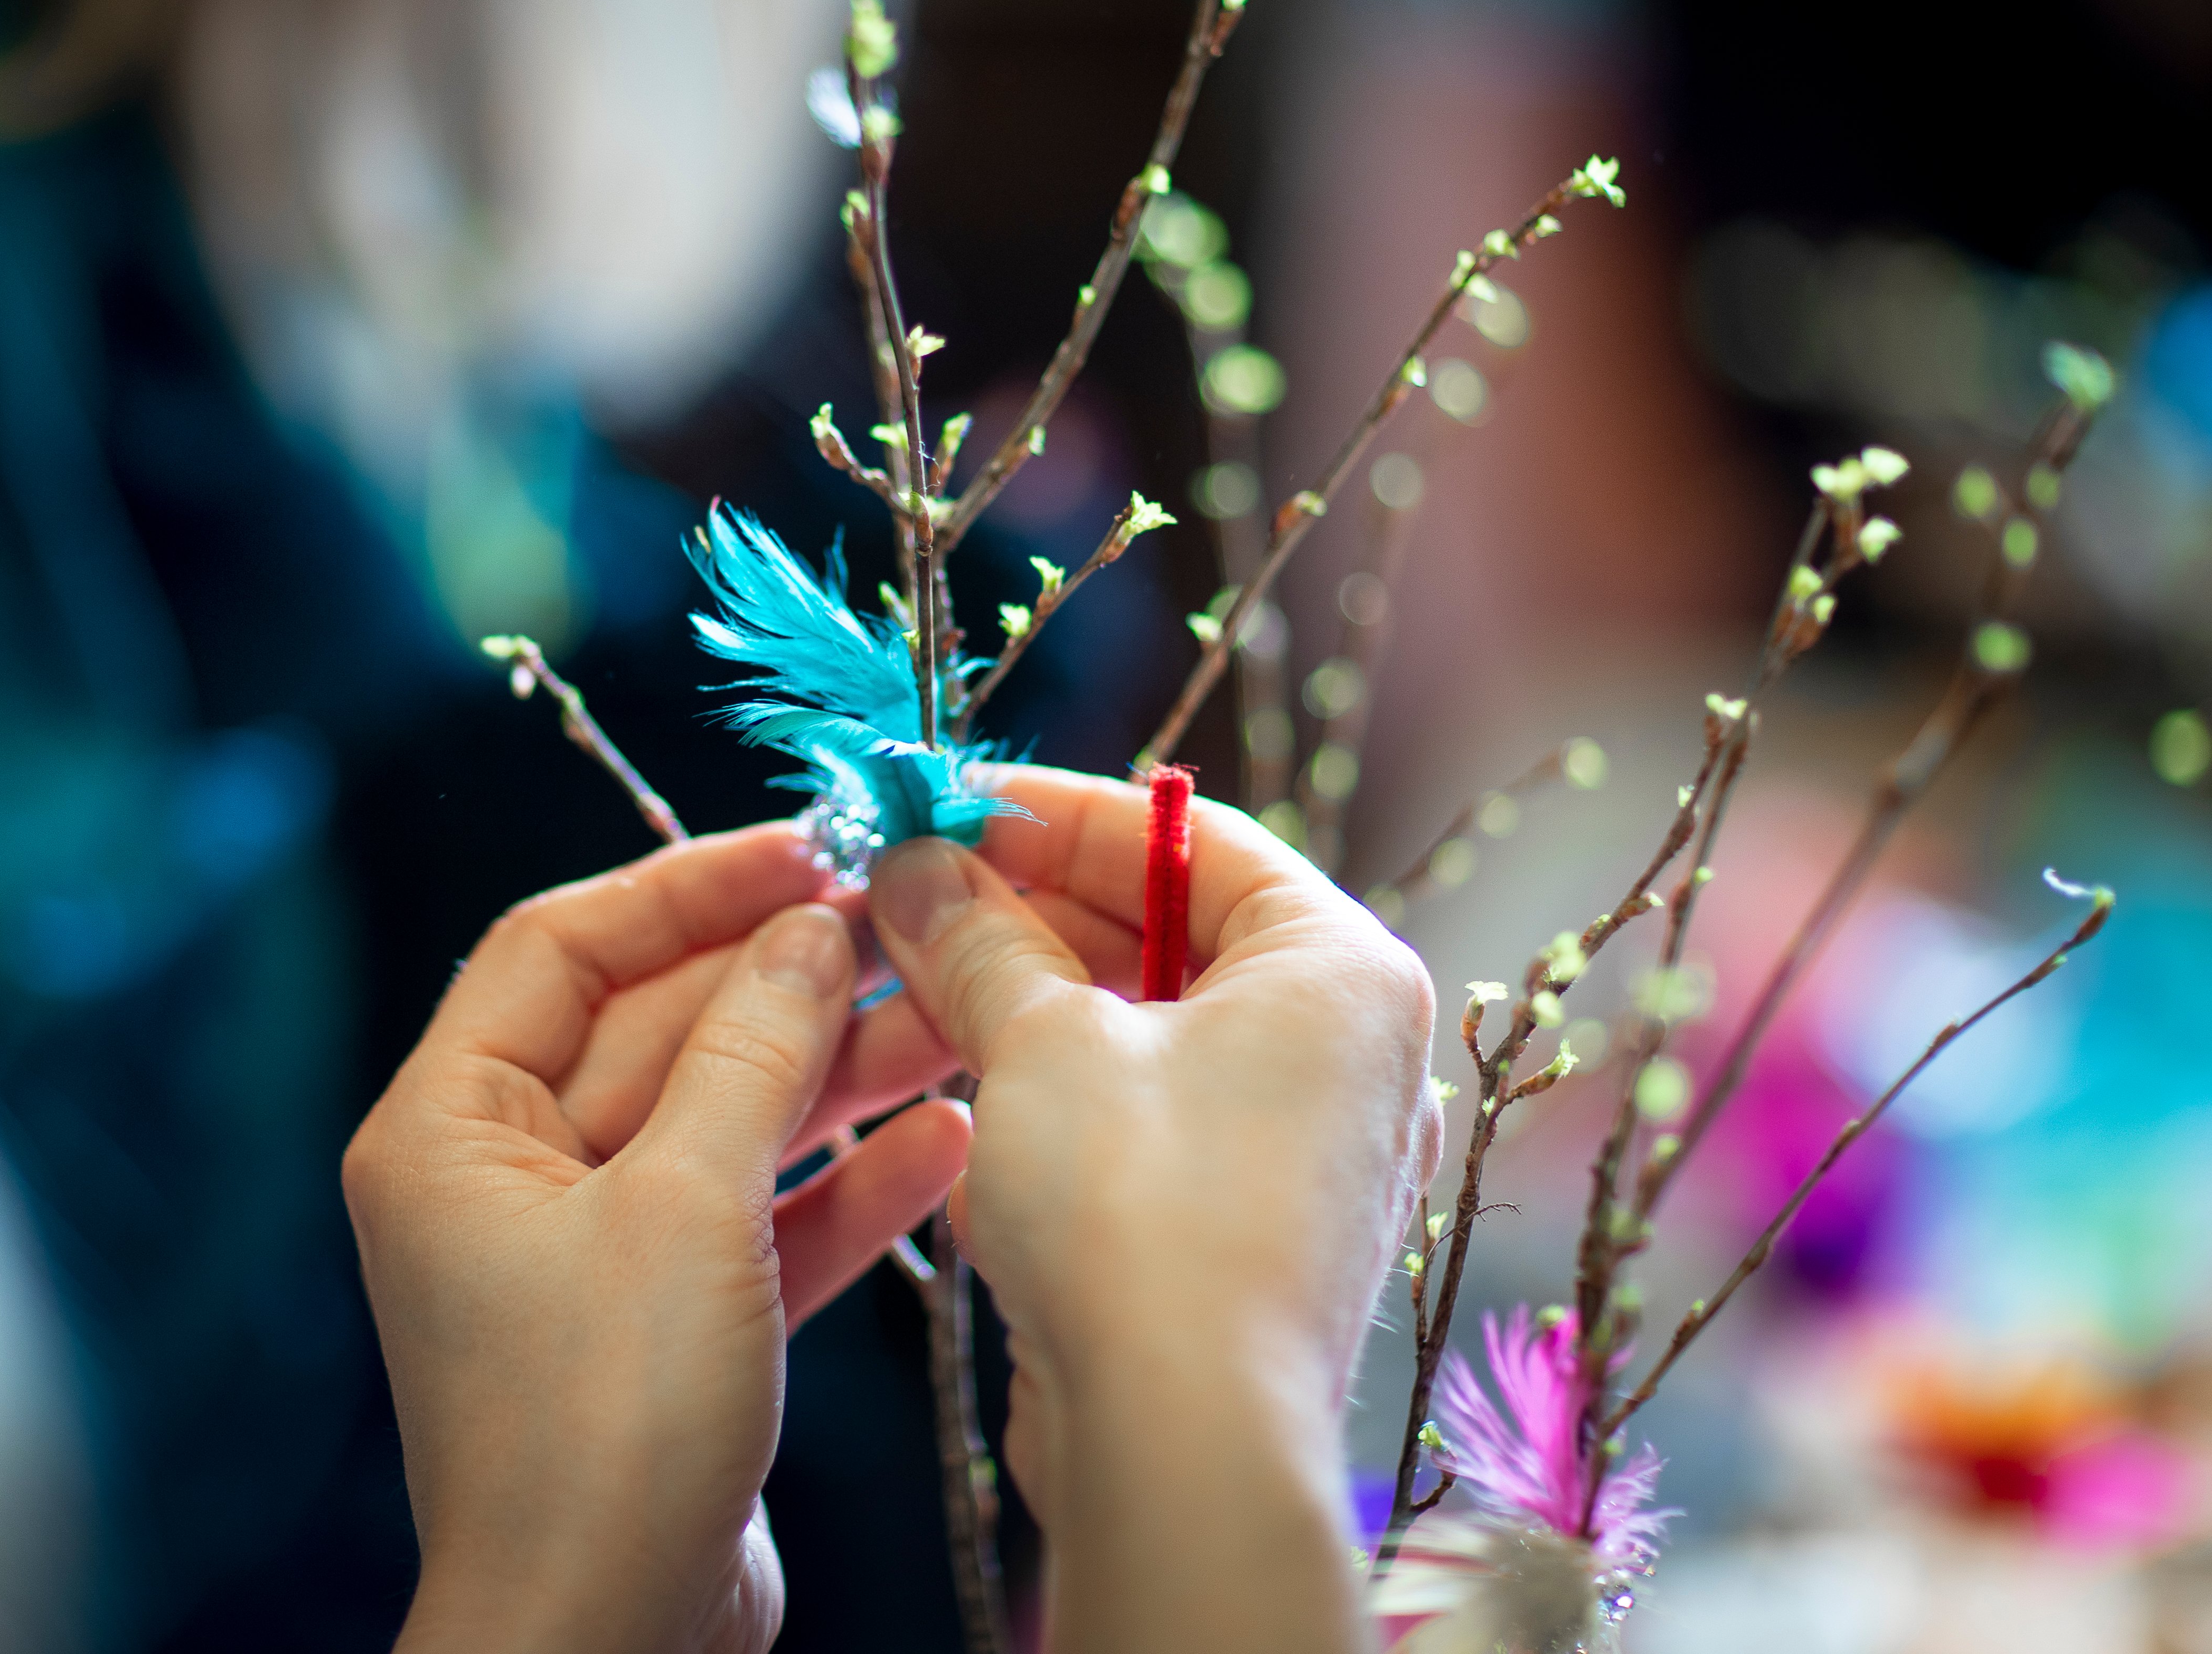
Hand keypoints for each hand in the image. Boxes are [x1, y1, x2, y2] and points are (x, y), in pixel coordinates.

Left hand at [345, 822, 973, 1653]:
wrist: (604, 1647)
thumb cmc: (602, 1428)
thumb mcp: (685, 1207)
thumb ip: (750, 1053)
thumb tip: (805, 924)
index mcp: (452, 1129)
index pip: (561, 947)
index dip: (686, 888)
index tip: (808, 849)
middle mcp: (507, 1179)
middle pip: (658, 1029)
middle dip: (788, 984)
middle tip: (915, 931)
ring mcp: (590, 1256)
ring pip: (724, 1123)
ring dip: (838, 1077)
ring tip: (960, 1022)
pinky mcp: (668, 1328)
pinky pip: (758, 1221)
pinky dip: (845, 1187)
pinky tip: (945, 1145)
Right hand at [868, 767, 1440, 1651]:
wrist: (1183, 1447)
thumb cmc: (1139, 1216)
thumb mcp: (1036, 1042)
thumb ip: (975, 937)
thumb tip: (915, 866)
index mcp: (1341, 970)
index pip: (1191, 839)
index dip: (1054, 814)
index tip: (941, 809)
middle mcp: (1351, 1054)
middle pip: (1172, 936)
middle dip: (1028, 919)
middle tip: (905, 902)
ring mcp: (1312, 1153)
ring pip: (1149, 1038)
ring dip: (1030, 1013)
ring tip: (917, 1000)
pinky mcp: (1255, 1236)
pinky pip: (1151, 1129)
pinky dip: (1062, 1107)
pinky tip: (974, 1120)